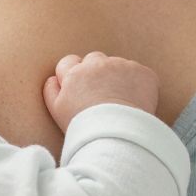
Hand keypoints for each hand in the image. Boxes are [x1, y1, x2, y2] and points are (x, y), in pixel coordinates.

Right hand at [44, 51, 160, 129]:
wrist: (117, 135)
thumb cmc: (84, 127)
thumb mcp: (57, 111)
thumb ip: (52, 90)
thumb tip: (53, 78)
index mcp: (74, 73)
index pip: (69, 62)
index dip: (74, 75)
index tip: (82, 89)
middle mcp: (97, 64)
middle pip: (94, 59)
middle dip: (96, 73)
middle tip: (102, 95)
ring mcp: (122, 66)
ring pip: (118, 65)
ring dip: (118, 77)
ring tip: (120, 103)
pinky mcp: (143, 73)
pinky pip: (140, 74)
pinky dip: (139, 85)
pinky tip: (136, 103)